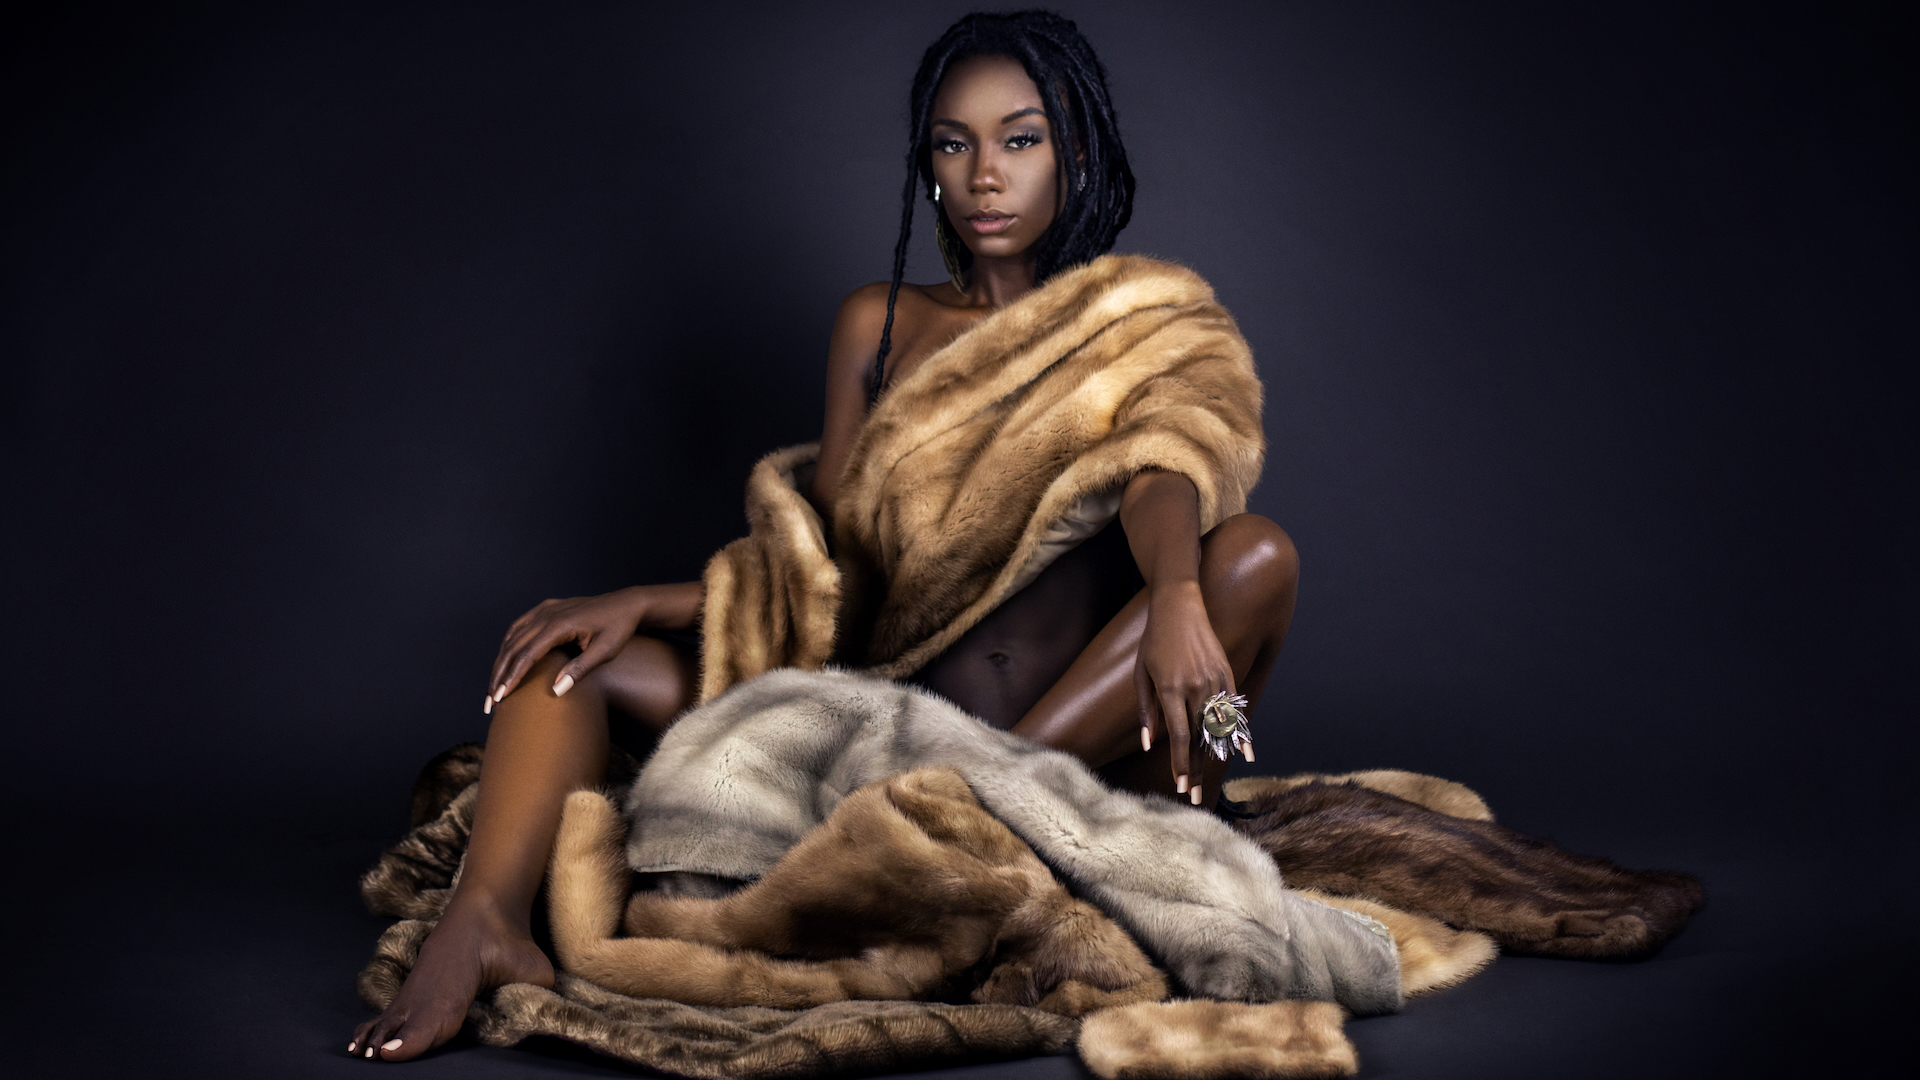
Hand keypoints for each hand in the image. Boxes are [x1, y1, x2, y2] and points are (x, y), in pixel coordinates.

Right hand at [484, 586, 651, 711]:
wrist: (627, 604)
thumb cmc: (619, 628)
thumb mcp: (605, 652)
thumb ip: (580, 670)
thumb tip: (555, 691)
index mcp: (560, 624)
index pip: (527, 654)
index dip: (511, 677)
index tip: (500, 697)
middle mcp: (547, 614)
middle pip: (513, 647)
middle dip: (499, 675)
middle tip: (490, 702)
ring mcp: (545, 609)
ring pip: (512, 637)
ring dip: (500, 662)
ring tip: (493, 687)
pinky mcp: (546, 609)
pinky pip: (519, 627)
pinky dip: (508, 645)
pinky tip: (504, 660)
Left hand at [1133, 580, 1235, 803]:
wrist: (1179, 605)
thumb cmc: (1154, 641)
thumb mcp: (1141, 674)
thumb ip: (1147, 710)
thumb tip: (1150, 743)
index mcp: (1172, 688)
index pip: (1181, 736)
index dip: (1182, 764)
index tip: (1182, 786)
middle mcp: (1196, 687)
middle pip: (1201, 739)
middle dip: (1197, 770)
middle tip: (1196, 797)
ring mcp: (1215, 680)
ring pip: (1219, 727)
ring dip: (1216, 759)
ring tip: (1212, 783)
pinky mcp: (1227, 673)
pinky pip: (1234, 709)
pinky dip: (1239, 733)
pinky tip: (1244, 752)